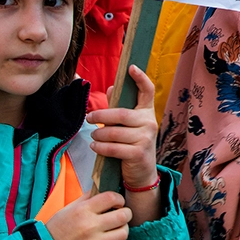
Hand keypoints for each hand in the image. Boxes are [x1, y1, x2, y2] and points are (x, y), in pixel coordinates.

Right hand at [45, 190, 131, 239]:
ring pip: (123, 234)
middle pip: (123, 216)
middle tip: (122, 215)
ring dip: (121, 230)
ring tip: (115, 230)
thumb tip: (103, 189)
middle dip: (126, 214)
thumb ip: (87, 198)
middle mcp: (90, 226)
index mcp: (83, 210)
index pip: (112, 198)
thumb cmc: (57, 229)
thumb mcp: (68, 209)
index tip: (118, 203)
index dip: (119, 199)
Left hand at [87, 65, 162, 224]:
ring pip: (114, 132)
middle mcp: (149, 122)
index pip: (147, 90)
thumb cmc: (133, 144)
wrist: (143, 172)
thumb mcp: (130, 125)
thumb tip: (111, 86)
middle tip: (89, 118)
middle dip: (101, 116)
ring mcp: (145, 138)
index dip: (140, 78)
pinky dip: (101, 147)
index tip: (132, 67)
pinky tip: (95, 147)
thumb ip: (121, 107)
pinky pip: (114, 148)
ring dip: (99, 135)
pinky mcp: (138, 153)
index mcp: (147, 112)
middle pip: (121, 113)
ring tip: (94, 137)